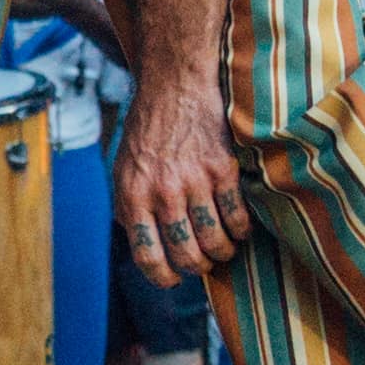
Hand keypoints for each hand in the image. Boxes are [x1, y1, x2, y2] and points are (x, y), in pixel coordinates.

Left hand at [112, 69, 246, 284]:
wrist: (174, 85)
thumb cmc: (147, 130)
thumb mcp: (122, 169)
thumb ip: (128, 207)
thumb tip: (138, 243)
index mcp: (133, 197)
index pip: (148, 258)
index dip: (164, 278)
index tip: (174, 279)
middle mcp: (163, 194)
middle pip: (187, 256)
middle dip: (198, 267)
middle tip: (204, 262)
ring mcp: (195, 182)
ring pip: (216, 242)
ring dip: (223, 253)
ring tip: (224, 247)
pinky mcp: (224, 169)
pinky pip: (238, 217)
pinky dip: (242, 230)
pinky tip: (239, 227)